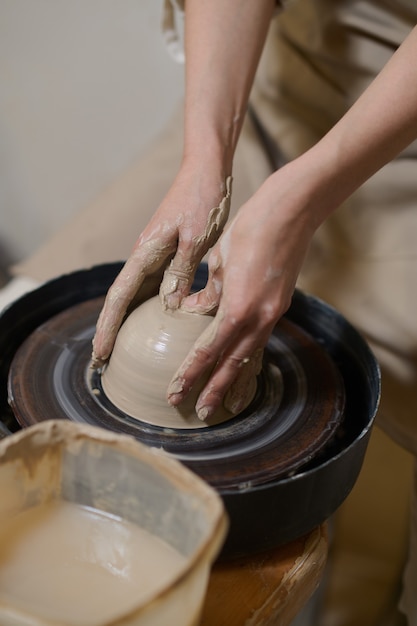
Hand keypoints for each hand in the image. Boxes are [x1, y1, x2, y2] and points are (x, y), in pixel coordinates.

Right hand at [91, 170, 231, 366]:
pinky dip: (147, 307)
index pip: (119, 297)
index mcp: (146, 252)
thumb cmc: (202, 199)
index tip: (100, 353)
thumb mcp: (196, 238)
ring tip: (120, 349)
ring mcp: (154, 255)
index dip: (108, 327)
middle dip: (109, 330)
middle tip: (102, 361)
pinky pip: (153, 287)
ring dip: (126, 322)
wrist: (207, 171)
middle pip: (121, 300)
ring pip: (135, 295)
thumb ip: (180, 271)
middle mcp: (144, 256)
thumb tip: (168, 306)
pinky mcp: (167, 254)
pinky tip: (152, 323)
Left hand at [167, 166, 317, 419]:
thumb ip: (209, 295)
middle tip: (200, 412)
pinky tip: (245, 368)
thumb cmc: (249, 230)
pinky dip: (251, 359)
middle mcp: (258, 317)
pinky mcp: (278, 305)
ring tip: (228, 404)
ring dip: (237, 381)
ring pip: (251, 356)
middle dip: (215, 389)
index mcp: (237, 307)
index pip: (209, 351)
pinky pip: (261, 340)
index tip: (176, 392)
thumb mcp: (220, 263)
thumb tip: (194, 314)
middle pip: (233, 363)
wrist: (290, 212)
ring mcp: (273, 313)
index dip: (191, 374)